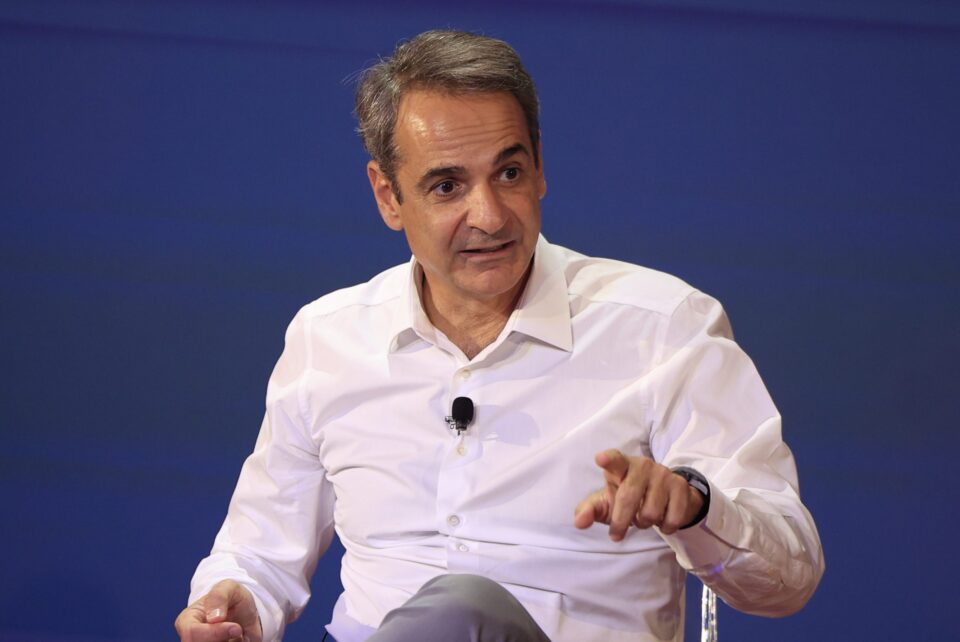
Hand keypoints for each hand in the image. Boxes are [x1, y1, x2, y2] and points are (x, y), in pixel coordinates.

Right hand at [174, 580, 262, 641]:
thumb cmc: (232, 598)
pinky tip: (239, 638)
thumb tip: (213, 618)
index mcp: (187, 620)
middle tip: (238, 629)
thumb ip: (218, 596)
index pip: (192, 633)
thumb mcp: (228, 587)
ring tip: (237, 632)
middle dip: (225, 638)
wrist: (247, 612)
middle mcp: (192, 639)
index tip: (236, 627)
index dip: (215, 633)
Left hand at [574, 449, 703, 539]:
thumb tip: (579, 523)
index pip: (614, 459)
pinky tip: (662, 519)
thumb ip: (589, 510)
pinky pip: (672, 518)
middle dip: (621, 522)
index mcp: (621, 465)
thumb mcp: (606, 503)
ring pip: (650, 513)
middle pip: (628, 497)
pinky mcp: (681, 486)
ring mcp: (664, 474)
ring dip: (644, 523)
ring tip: (643, 517)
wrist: (665, 496)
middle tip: (616, 534)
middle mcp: (643, 465)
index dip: (608, 459)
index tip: (600, 459)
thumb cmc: (627, 497)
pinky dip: (665, 527)